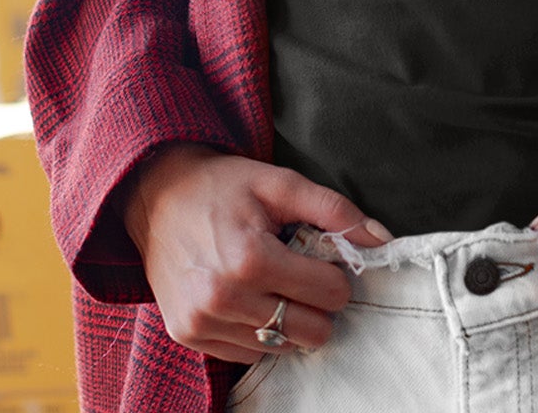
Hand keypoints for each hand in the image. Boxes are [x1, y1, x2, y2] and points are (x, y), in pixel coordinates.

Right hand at [121, 144, 391, 364]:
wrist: (156, 194)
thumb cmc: (223, 185)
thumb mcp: (280, 182)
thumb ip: (335, 211)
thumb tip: (381, 240)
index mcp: (251, 258)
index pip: (330, 293)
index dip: (335, 274)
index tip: (322, 258)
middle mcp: (224, 297)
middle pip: (310, 330)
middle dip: (317, 303)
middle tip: (302, 274)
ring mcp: (202, 321)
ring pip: (280, 347)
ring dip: (288, 320)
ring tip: (274, 283)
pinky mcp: (187, 334)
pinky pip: (246, 354)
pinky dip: (258, 332)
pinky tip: (250, 298)